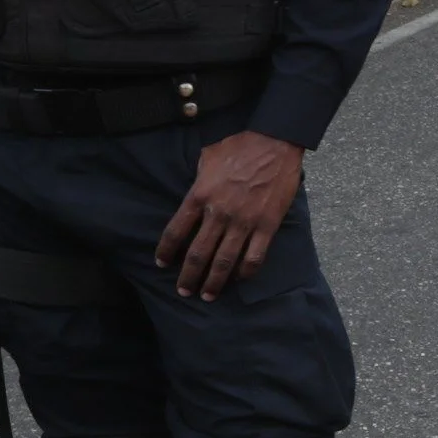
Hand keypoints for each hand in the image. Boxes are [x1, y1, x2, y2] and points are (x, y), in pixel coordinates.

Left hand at [154, 131, 305, 300]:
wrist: (275, 142)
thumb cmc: (239, 146)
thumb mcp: (207, 158)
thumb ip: (198, 181)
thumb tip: (195, 198)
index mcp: (199, 195)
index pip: (175, 231)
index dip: (166, 251)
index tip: (162, 263)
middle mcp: (218, 213)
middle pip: (197, 254)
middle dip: (188, 277)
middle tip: (184, 291)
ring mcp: (243, 221)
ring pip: (224, 261)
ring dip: (214, 282)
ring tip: (208, 295)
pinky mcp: (267, 225)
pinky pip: (254, 257)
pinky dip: (245, 272)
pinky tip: (239, 279)